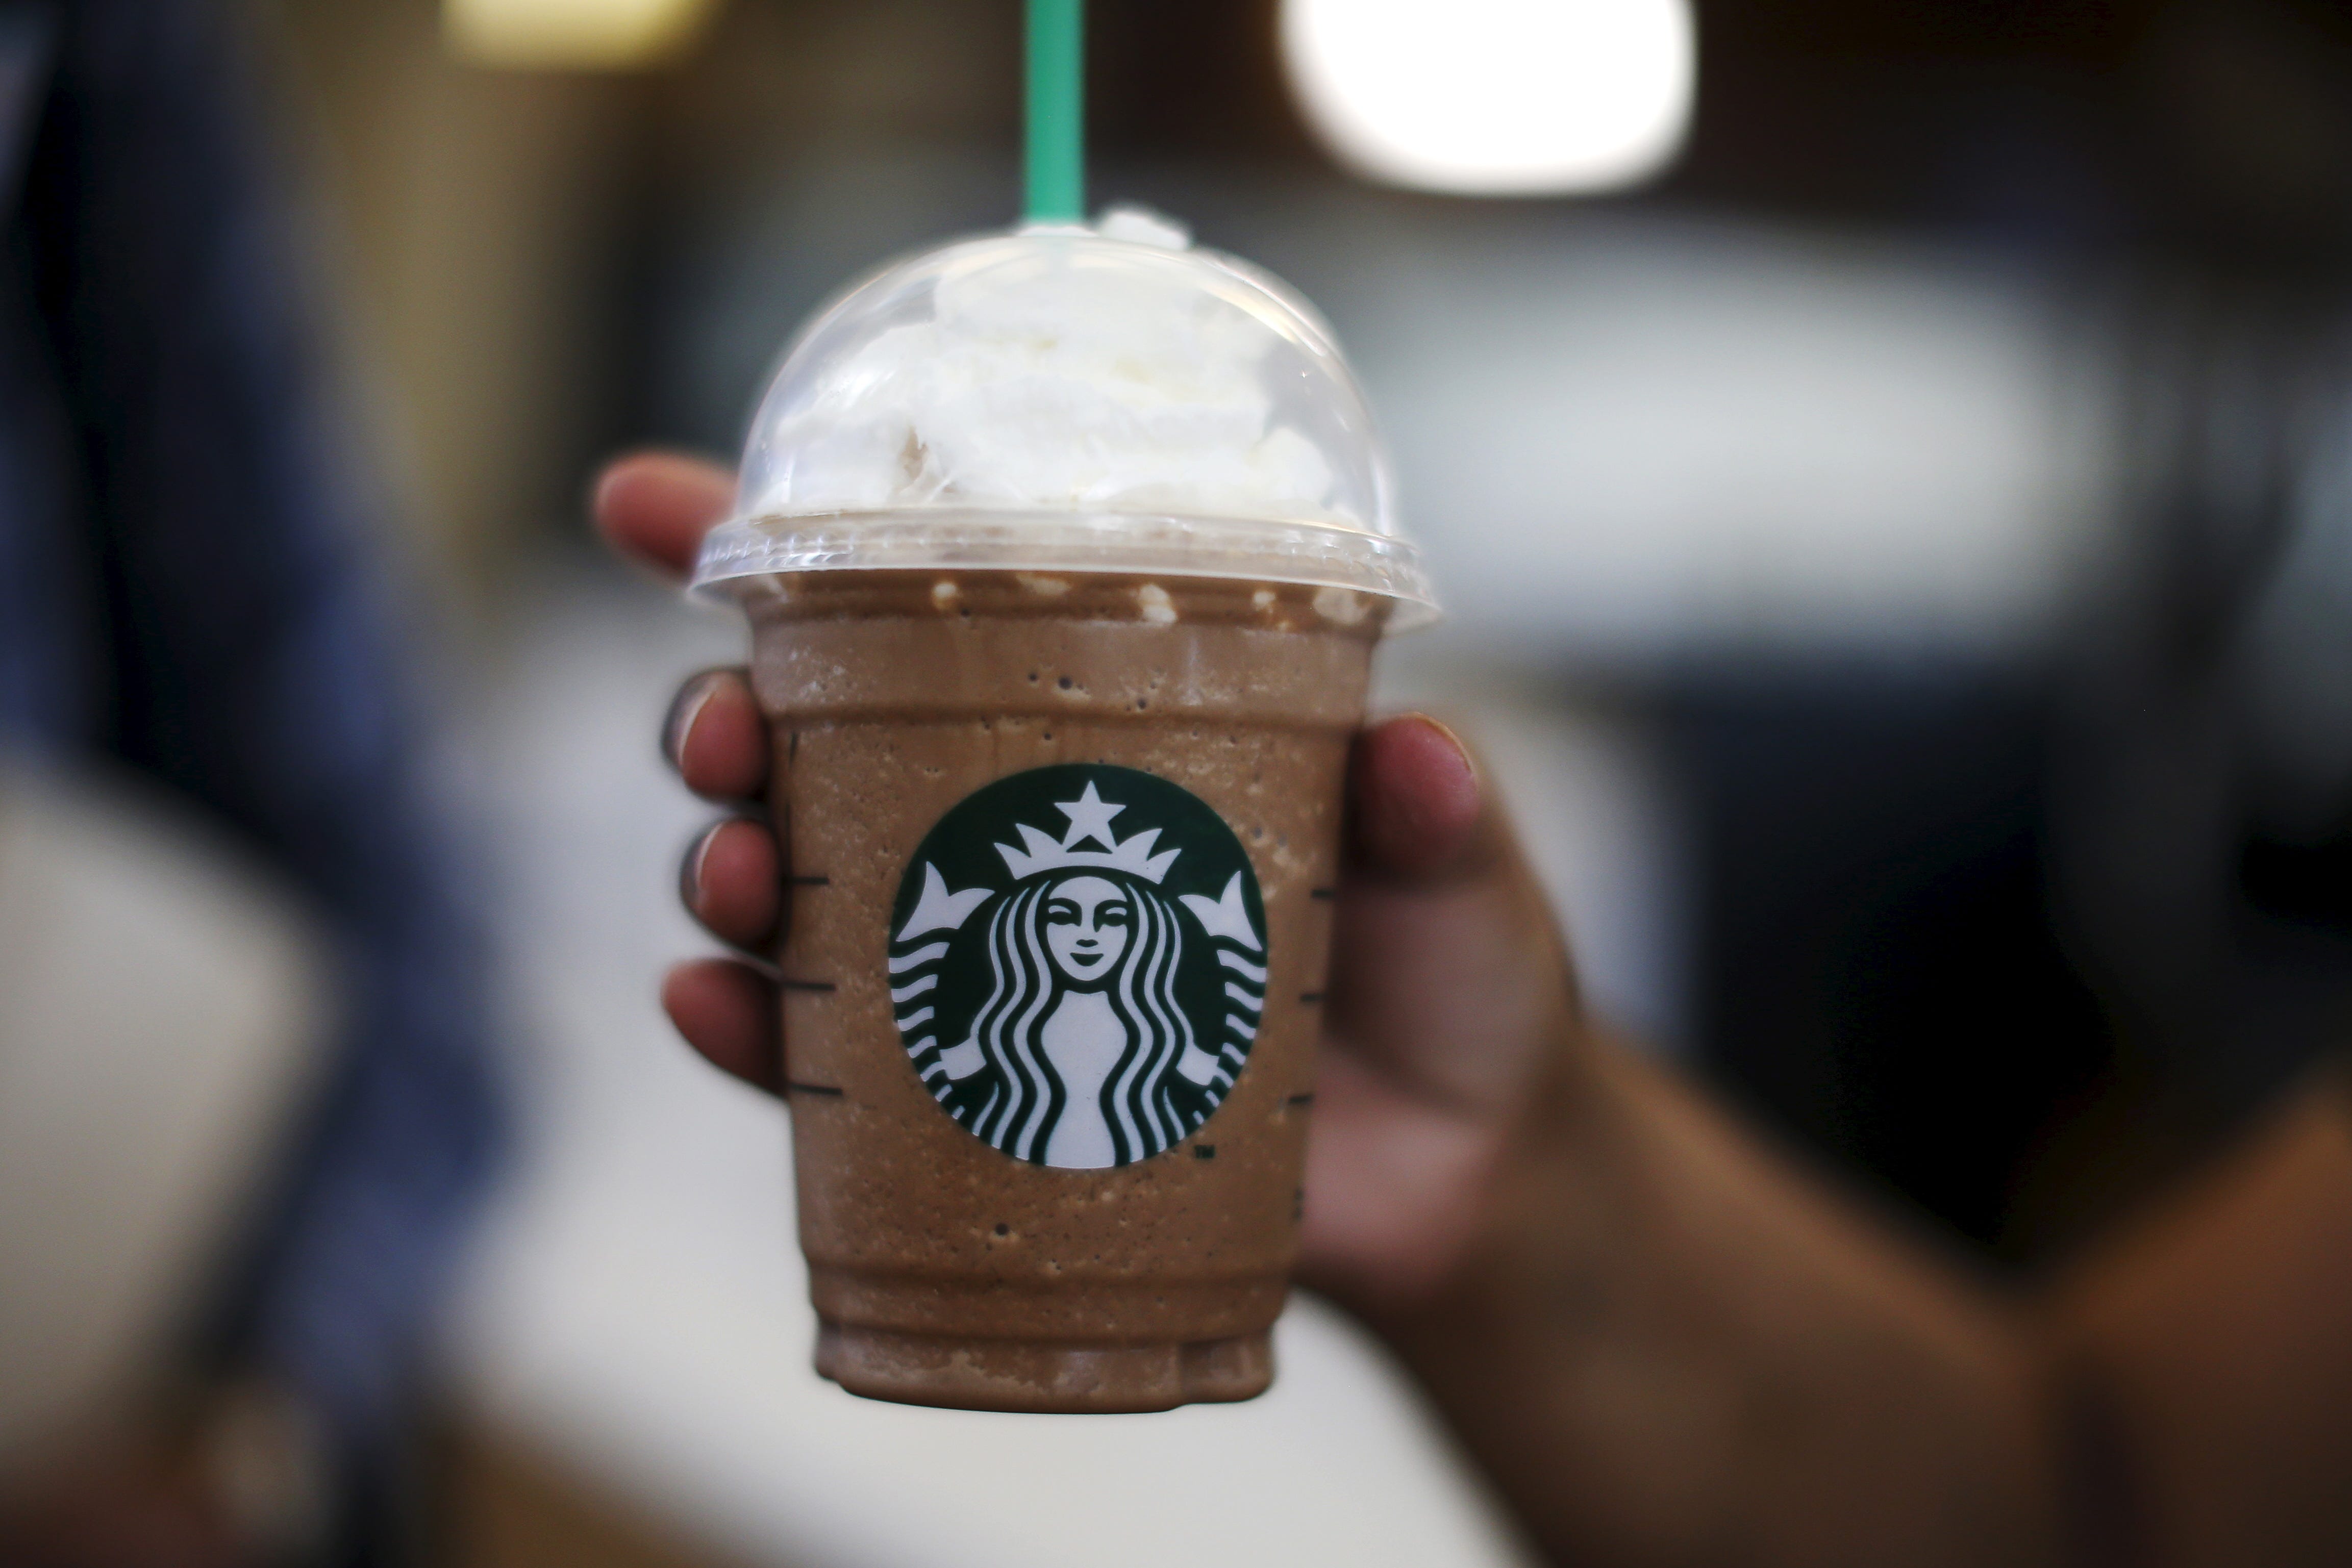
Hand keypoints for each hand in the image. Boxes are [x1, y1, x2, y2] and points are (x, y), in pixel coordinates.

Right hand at [595, 451, 1586, 1316]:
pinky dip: (750, 1037)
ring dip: (721, 867)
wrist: (1464, 1177)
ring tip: (726, 871)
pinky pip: (824, 1065)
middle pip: (809, 745)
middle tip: (721, 733)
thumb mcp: (1461, 873)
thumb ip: (1435, 813)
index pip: (924, 612)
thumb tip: (1413, 752)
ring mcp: (980, 962)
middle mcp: (1008, 826)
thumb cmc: (1457, 977)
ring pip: (791, 891)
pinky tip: (711, 1008)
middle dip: (724, 721)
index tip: (642, 497)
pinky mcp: (977, 1096)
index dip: (769, 547)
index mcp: (1101, 721)